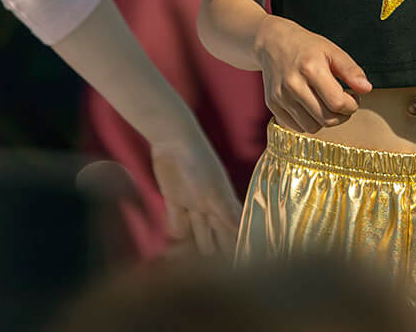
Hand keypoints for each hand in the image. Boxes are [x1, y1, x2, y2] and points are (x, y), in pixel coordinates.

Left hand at [150, 133, 241, 257]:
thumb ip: (227, 213)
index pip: (234, 231)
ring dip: (194, 248)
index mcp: (224, 204)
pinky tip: (171, 251)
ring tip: (190, 269)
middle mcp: (211, 207)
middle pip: (216, 236)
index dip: (235, 247)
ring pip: (197, 233)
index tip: (237, 268)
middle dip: (215, 254)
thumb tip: (244, 233)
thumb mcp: (214, 191)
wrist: (174, 140)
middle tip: (212, 274)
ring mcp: (193, 204)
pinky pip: (177, 223)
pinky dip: (175, 235)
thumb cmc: (199, 163)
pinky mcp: (175, 200)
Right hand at [252, 15, 370, 132]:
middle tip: (343, 102)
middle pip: (326, 119)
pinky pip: (296, 127)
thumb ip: (351, 70)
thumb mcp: (332, 51)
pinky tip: (311, 105)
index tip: (353, 97)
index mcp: (310, 69)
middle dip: (342, 116)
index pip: (338, 103)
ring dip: (324, 120)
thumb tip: (366, 89)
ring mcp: (280, 96)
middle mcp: (293, 84)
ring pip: (312, 127)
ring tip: (327, 104)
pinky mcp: (272, 104)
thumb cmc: (306, 47)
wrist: (272, 42)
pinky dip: (308, 121)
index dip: (352, 105)